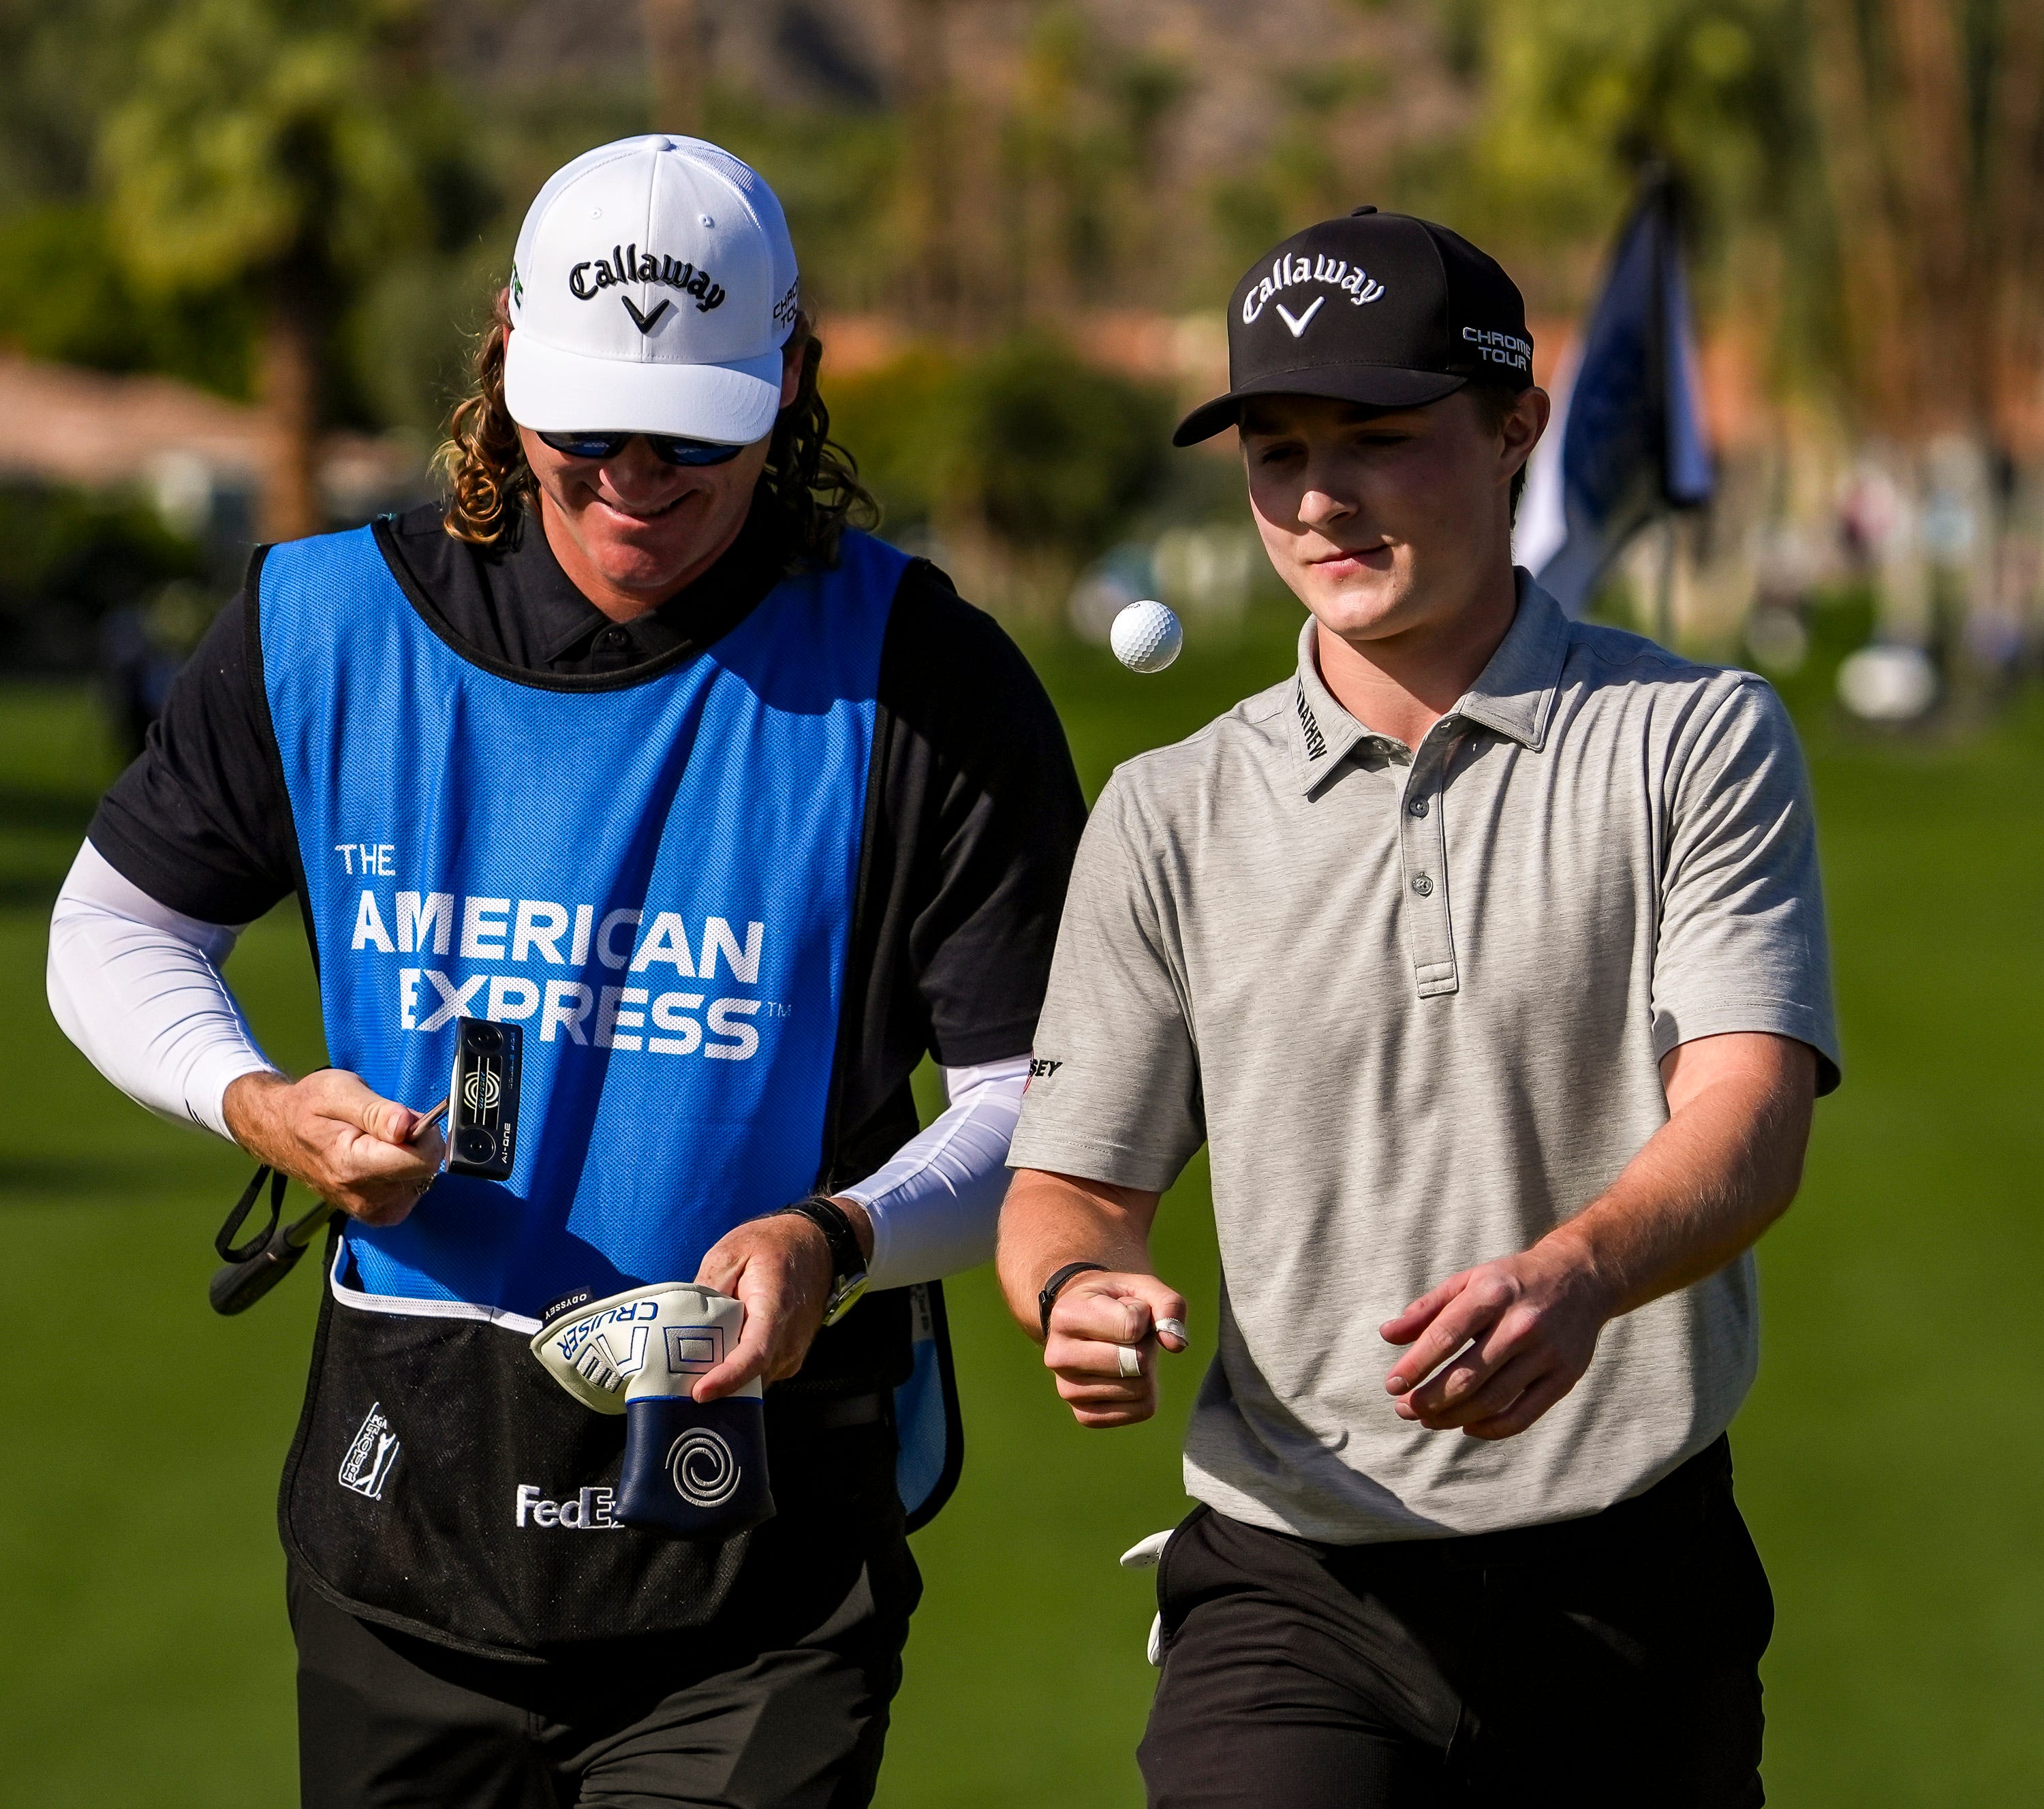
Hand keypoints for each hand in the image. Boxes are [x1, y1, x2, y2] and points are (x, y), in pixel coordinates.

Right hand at [222, 1069, 445, 1227]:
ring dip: (408, 1156)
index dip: (423, 1132)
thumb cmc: (308, 1106)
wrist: (279, 1131)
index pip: (422, 1159)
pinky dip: (404, 1171)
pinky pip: (413, 1189)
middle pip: (425, 1168)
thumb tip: (407, 1126)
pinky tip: (379, 1159)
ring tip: (375, 1141)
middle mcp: (364, 1197)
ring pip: (422, 1178)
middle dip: (416, 1141)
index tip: (401, 1118)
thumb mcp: (340, 1091)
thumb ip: (377, 1111)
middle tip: (384, 1125)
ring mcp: (370, 1211)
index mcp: (354, 1166)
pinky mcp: (377, 1215)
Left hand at [690, 1198, 872, 1402]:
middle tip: (680, 1381)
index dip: (727, 1379)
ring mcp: (794, 1351)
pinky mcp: (792, 1356)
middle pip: (751, 1378)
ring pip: (756, 1382)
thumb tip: (687, 1322)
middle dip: (717, 1385)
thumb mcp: (732, 1251)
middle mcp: (790, 1339)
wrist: (815, 1244)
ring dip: (728, 1379)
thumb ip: (709, 1286)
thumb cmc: (773, 1245)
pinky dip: (740, 1372)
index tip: (700, 1393)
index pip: (754, 1356)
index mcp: (775, 1309)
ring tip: (696, 1367)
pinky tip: (721, 1355)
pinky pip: (762, 1374)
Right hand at [1043, 1272, 1189, 1427]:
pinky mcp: (1084, 1415)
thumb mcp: (1141, 1287)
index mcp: (1065, 1316)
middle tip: (1131, 1334)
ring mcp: (1067, 1389)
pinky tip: (1126, 1375)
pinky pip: (1140, 1410)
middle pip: (1136, 1362)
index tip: (1128, 1308)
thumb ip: (1168, 1304)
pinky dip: (1145, 1392)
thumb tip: (1175, 1344)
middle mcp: (1058, 1356)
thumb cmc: (1115, 1302)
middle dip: (1146, 1345)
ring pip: (1139, 1388)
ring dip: (1147, 1368)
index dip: (1144, 1315)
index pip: (1131, 1327)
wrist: (1082, 1323)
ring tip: (1126, 1352)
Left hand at [1380, 1235, 1614, 1439]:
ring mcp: (1547, 1353)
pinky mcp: (1565, 1377)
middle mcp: (1521, 1323)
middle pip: (1468, 1375)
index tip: (1392, 1385)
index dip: (1415, 1365)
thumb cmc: (1511, 1282)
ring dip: (1453, 1417)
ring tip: (1427, 1419)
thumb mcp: (1468, 1280)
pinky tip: (1467, 1426)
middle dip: (1429, 1399)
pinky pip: (1523, 1415)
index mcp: (1492, 1293)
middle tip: (1404, 1409)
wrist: (1580, 1277)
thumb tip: (1387, 1335)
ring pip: (1492, 1400)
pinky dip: (1491, 1428)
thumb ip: (1427, 1309)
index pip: (1445, 1336)